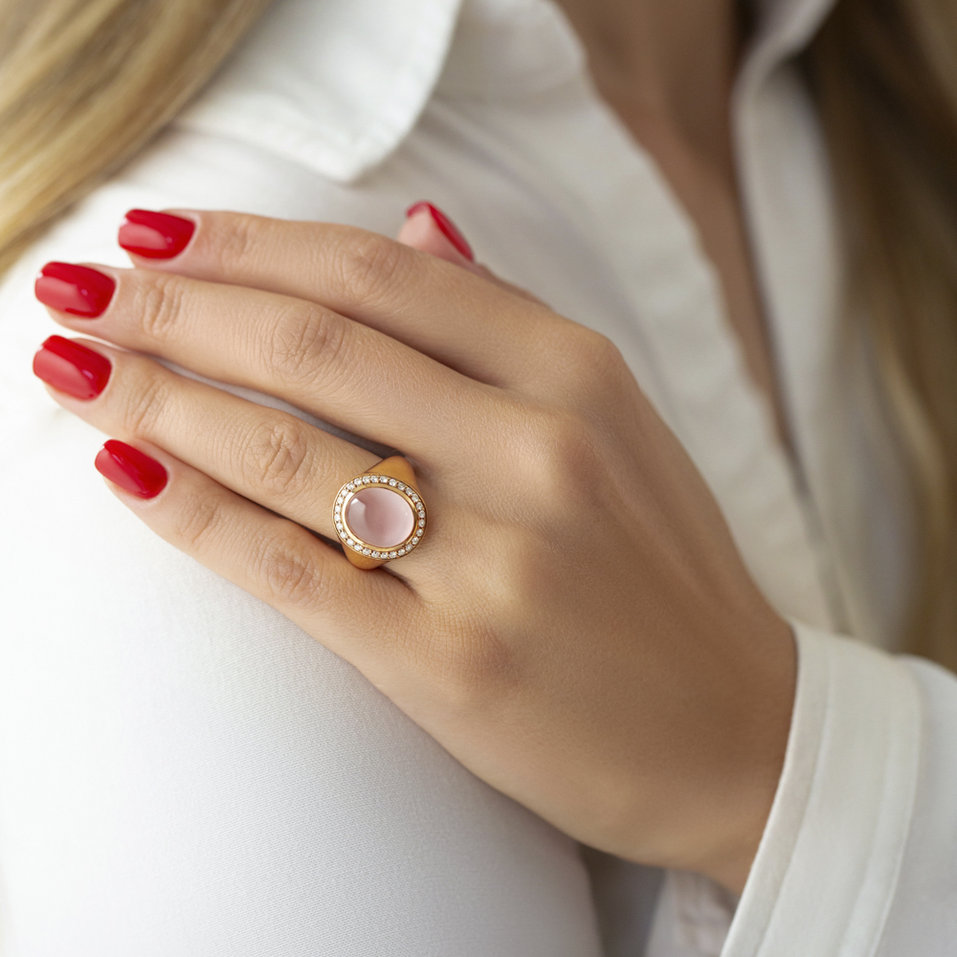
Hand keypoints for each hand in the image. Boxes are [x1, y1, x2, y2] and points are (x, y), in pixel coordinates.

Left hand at [32, 205, 795, 893]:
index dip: (252, 243)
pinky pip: (290, 570)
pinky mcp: (452, 665)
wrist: (735, 727)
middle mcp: (537, 451)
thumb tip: (414, 222)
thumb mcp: (617, 420)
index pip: (381, 272)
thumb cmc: (663, 571)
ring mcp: (494, 562)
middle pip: (316, 343)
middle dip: (177, 306)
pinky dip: (194, 515)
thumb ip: (509, 319)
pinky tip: (127, 471)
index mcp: (578, 375)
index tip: (163, 236)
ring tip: (77, 367)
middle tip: (83, 287)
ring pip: (286, 448)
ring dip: (158, 397)